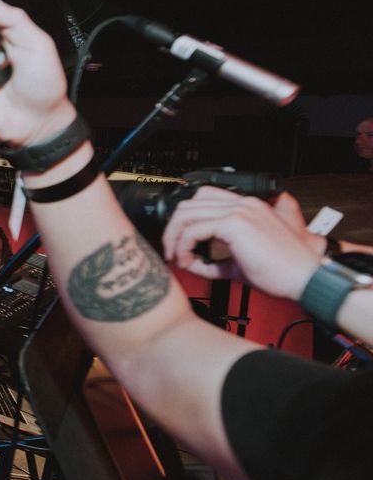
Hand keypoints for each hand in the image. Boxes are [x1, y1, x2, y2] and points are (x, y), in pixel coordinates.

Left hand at [161, 188, 319, 299]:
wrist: (306, 280)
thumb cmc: (282, 272)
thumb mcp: (239, 262)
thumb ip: (214, 258)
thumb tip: (190, 261)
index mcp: (247, 207)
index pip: (203, 199)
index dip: (185, 220)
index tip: (179, 243)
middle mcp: (243, 204)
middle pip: (189, 204)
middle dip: (173, 228)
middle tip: (172, 251)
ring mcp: (240, 211)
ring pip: (187, 214)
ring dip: (174, 238)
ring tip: (178, 258)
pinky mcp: (236, 223)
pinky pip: (194, 230)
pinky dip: (184, 246)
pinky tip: (188, 261)